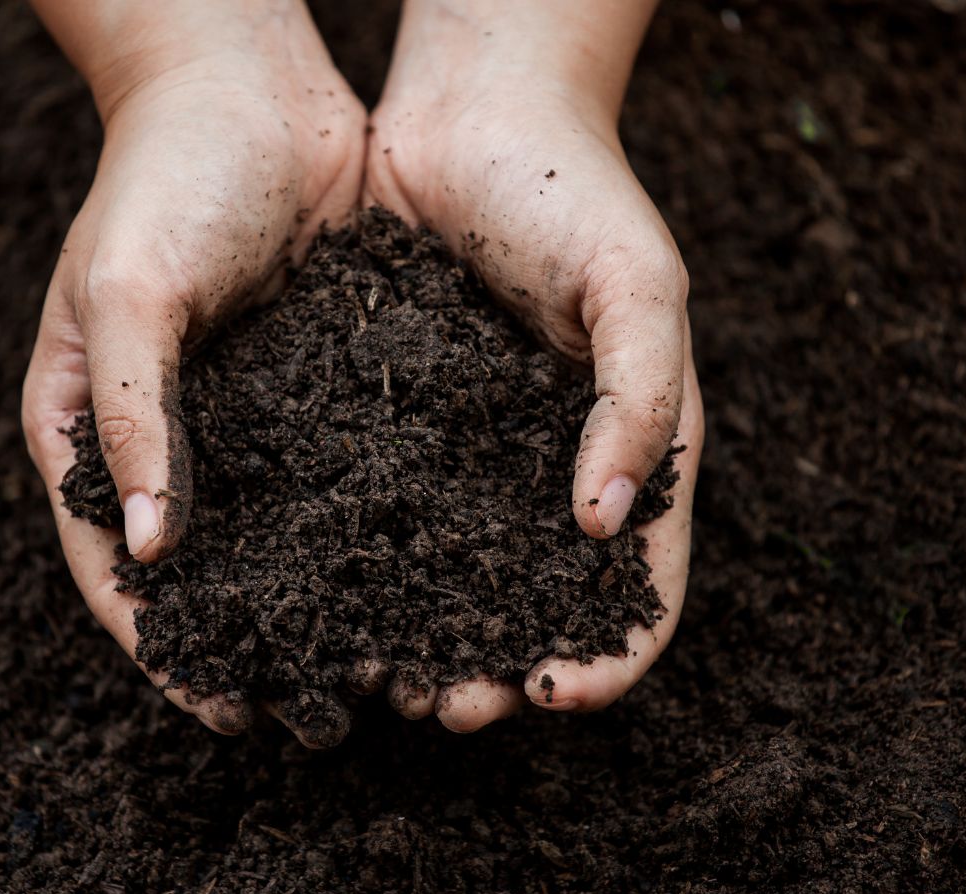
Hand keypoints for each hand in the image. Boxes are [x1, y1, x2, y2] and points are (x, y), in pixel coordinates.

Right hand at [21, 0, 364, 743]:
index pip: (115, 564)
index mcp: (90, 425)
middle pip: (203, 567)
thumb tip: (153, 552)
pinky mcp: (317, 388)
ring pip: (278, 533)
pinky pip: (339, 475)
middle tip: (306, 714)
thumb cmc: (165, 177)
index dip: (162, 643)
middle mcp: (170, 434)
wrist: (253, 90)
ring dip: (318, 601)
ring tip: (372, 666)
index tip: (217, 707)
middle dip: (250, 642)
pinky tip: (414, 574)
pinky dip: (367, 529)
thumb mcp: (128, 291)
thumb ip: (132, 417)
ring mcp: (247, 416)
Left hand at [365, 0, 704, 730]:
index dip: (608, 654)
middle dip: (501, 666)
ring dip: (425, 634)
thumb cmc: (574, 192)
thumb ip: (640, 404)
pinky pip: (384, 507)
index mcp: (629, 450)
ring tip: (381, 676)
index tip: (557, 693)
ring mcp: (471, 452)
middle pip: (536, 600)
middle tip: (451, 707)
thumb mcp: (639, 288)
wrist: (472, 114)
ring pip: (452, 571)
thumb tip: (603, 527)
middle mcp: (548, 467)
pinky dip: (364, 561)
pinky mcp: (398, 423)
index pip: (639, 585)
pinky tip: (326, 594)